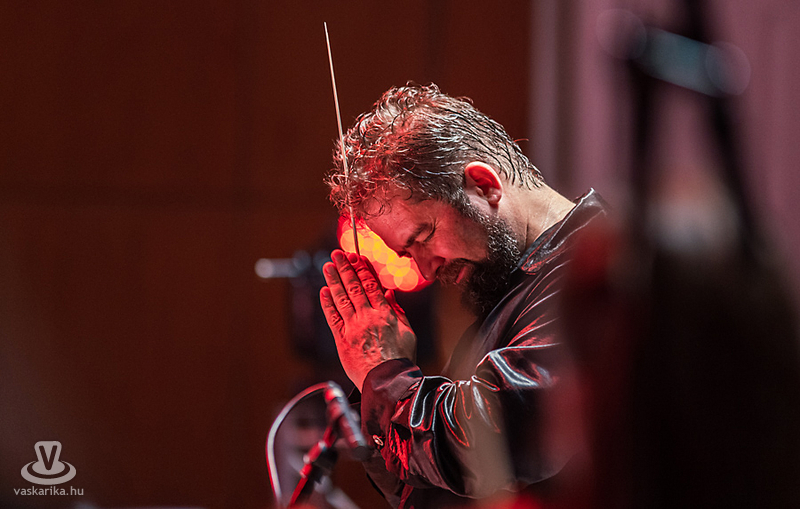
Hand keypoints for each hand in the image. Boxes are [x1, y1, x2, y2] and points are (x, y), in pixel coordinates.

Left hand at [320, 250, 416, 390]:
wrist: (388, 382)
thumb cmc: (400, 360)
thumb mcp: (407, 332)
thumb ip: (397, 311)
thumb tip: (389, 294)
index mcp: (385, 314)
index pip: (371, 285)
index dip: (362, 269)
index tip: (356, 257)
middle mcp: (367, 318)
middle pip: (354, 287)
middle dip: (345, 268)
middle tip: (337, 254)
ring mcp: (353, 328)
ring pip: (341, 298)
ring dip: (333, 280)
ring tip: (327, 266)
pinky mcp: (342, 340)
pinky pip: (332, 318)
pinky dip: (327, 304)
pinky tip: (323, 291)